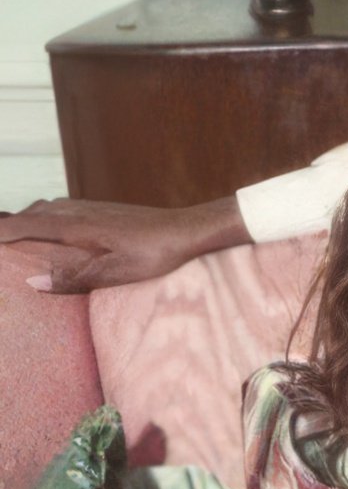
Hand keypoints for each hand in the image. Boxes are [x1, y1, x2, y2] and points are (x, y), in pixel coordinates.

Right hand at [0, 197, 247, 292]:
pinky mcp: (99, 210)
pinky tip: (47, 231)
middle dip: (7, 228)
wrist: (187, 230)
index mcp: (74, 225)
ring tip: (11, 236)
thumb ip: (75, 278)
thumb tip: (33, 281)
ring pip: (42, 209)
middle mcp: (76, 211)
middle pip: (27, 214)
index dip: (0, 233)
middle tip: (0, 242)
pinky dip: (41, 218)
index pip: (23, 225)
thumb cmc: (156, 253)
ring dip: (23, 221)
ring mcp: (87, 207)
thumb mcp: (118, 272)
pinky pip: (58, 209)